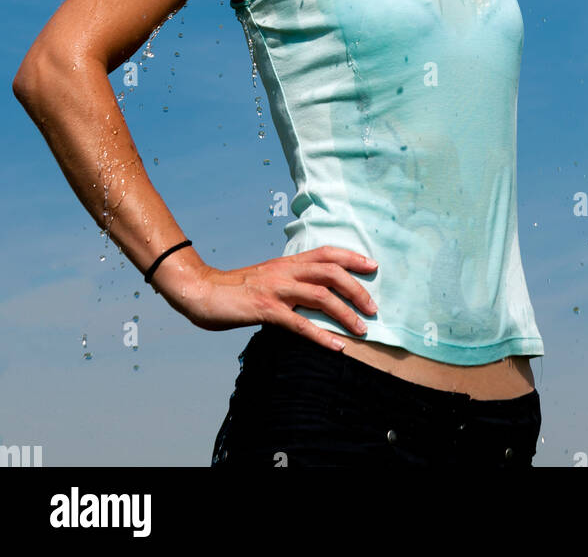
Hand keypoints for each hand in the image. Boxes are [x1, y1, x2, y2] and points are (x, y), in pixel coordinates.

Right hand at [156, 246, 378, 349]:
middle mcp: (285, 271)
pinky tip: (336, 347)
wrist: (202, 291)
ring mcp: (276, 289)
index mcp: (287, 262)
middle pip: (331, 272)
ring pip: (321, 296)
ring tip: (363, 330)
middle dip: (357, 288)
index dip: (352, 257)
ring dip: (346, 313)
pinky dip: (321, 336)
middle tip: (373, 307)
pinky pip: (299, 323)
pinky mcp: (266, 309)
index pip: (326, 253)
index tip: (373, 265)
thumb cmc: (235, 289)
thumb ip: (289, 281)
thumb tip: (313, 293)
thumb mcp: (267, 277)